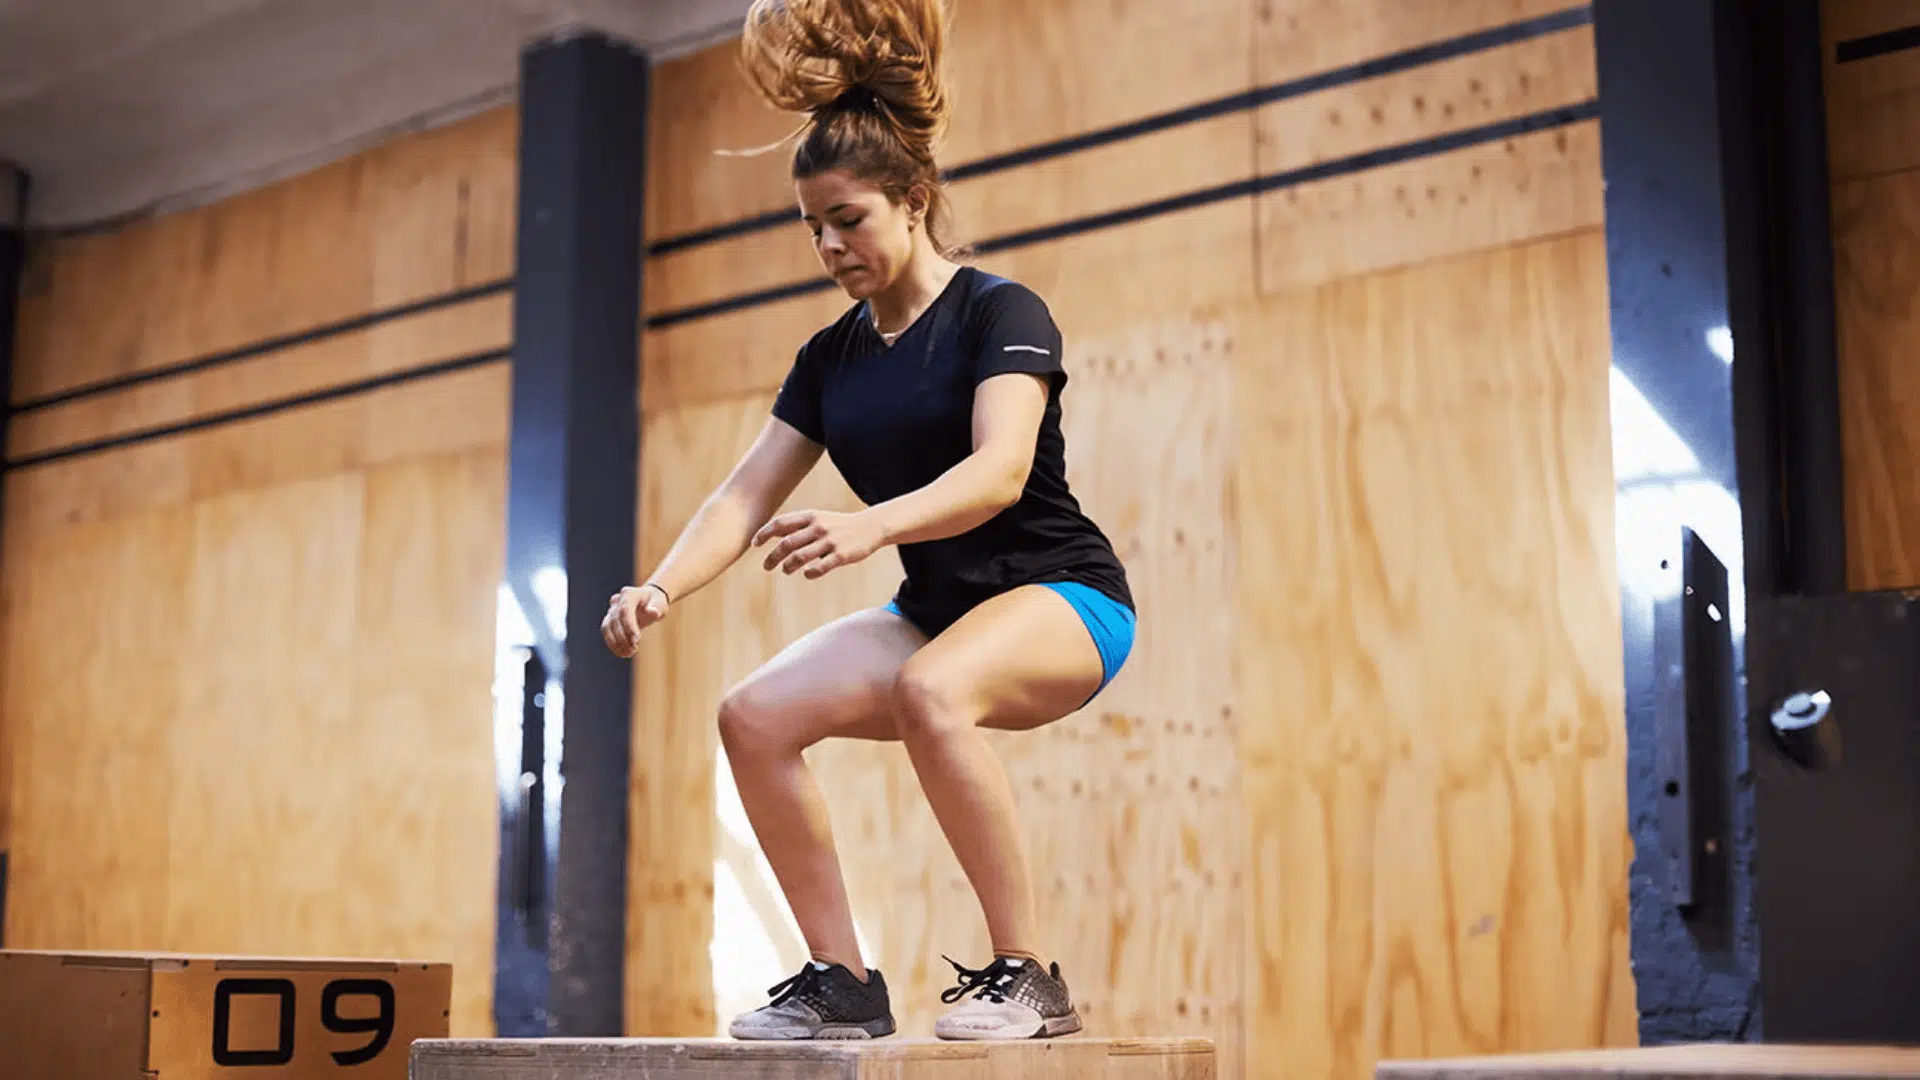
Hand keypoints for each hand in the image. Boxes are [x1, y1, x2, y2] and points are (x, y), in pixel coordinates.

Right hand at [601, 583, 668, 657]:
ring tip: (629, 653)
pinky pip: (606, 633)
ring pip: (607, 628)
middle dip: (623, 637)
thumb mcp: (660, 604)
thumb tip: (654, 612)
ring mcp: (611, 610)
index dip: (629, 626)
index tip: (637, 640)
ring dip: (616, 643)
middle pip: (615, 620)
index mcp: (629, 594)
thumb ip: (656, 607)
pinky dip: (613, 645)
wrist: (649, 601)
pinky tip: (624, 654)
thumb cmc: (656, 602)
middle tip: (634, 649)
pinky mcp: (609, 620)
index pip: (625, 610)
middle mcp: (617, 601)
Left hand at [753, 509, 886, 579]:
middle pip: (787, 543)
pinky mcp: (841, 555)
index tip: (754, 544)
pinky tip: (807, 574)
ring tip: (785, 570)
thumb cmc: (840, 525)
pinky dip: (810, 573)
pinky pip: (820, 567)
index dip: (764, 534)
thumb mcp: (819, 518)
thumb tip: (772, 532)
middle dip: (773, 557)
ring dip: (788, 566)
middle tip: (766, 566)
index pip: (780, 523)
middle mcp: (818, 527)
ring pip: (800, 557)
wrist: (871, 527)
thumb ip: (797, 525)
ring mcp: (830, 541)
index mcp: (811, 516)